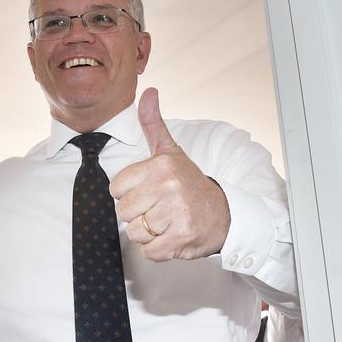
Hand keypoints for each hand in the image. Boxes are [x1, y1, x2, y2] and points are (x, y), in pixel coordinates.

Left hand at [109, 88, 230, 259]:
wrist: (225, 214)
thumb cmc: (190, 184)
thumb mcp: (171, 152)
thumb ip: (153, 124)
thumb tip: (148, 90)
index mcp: (160, 166)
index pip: (116, 189)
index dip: (130, 194)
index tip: (150, 192)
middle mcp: (168, 187)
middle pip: (123, 212)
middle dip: (138, 215)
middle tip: (160, 209)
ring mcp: (175, 213)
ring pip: (135, 233)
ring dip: (149, 233)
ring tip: (168, 222)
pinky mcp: (181, 238)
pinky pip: (150, 251)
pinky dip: (159, 250)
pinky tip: (173, 236)